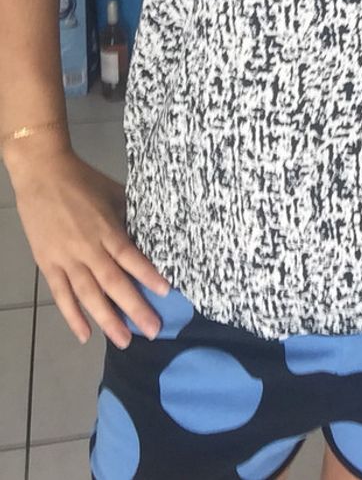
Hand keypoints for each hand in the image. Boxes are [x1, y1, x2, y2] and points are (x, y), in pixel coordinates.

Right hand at [12, 149, 171, 348]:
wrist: (42, 174)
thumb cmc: (84, 181)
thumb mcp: (115, 193)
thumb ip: (130, 217)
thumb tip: (152, 235)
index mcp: (106, 228)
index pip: (130, 257)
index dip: (148, 275)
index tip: (165, 292)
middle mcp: (87, 248)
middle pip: (113, 283)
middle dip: (134, 308)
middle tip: (152, 330)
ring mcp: (65, 258)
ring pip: (88, 295)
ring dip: (107, 320)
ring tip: (124, 340)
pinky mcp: (48, 264)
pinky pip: (61, 295)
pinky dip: (73, 316)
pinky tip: (86, 334)